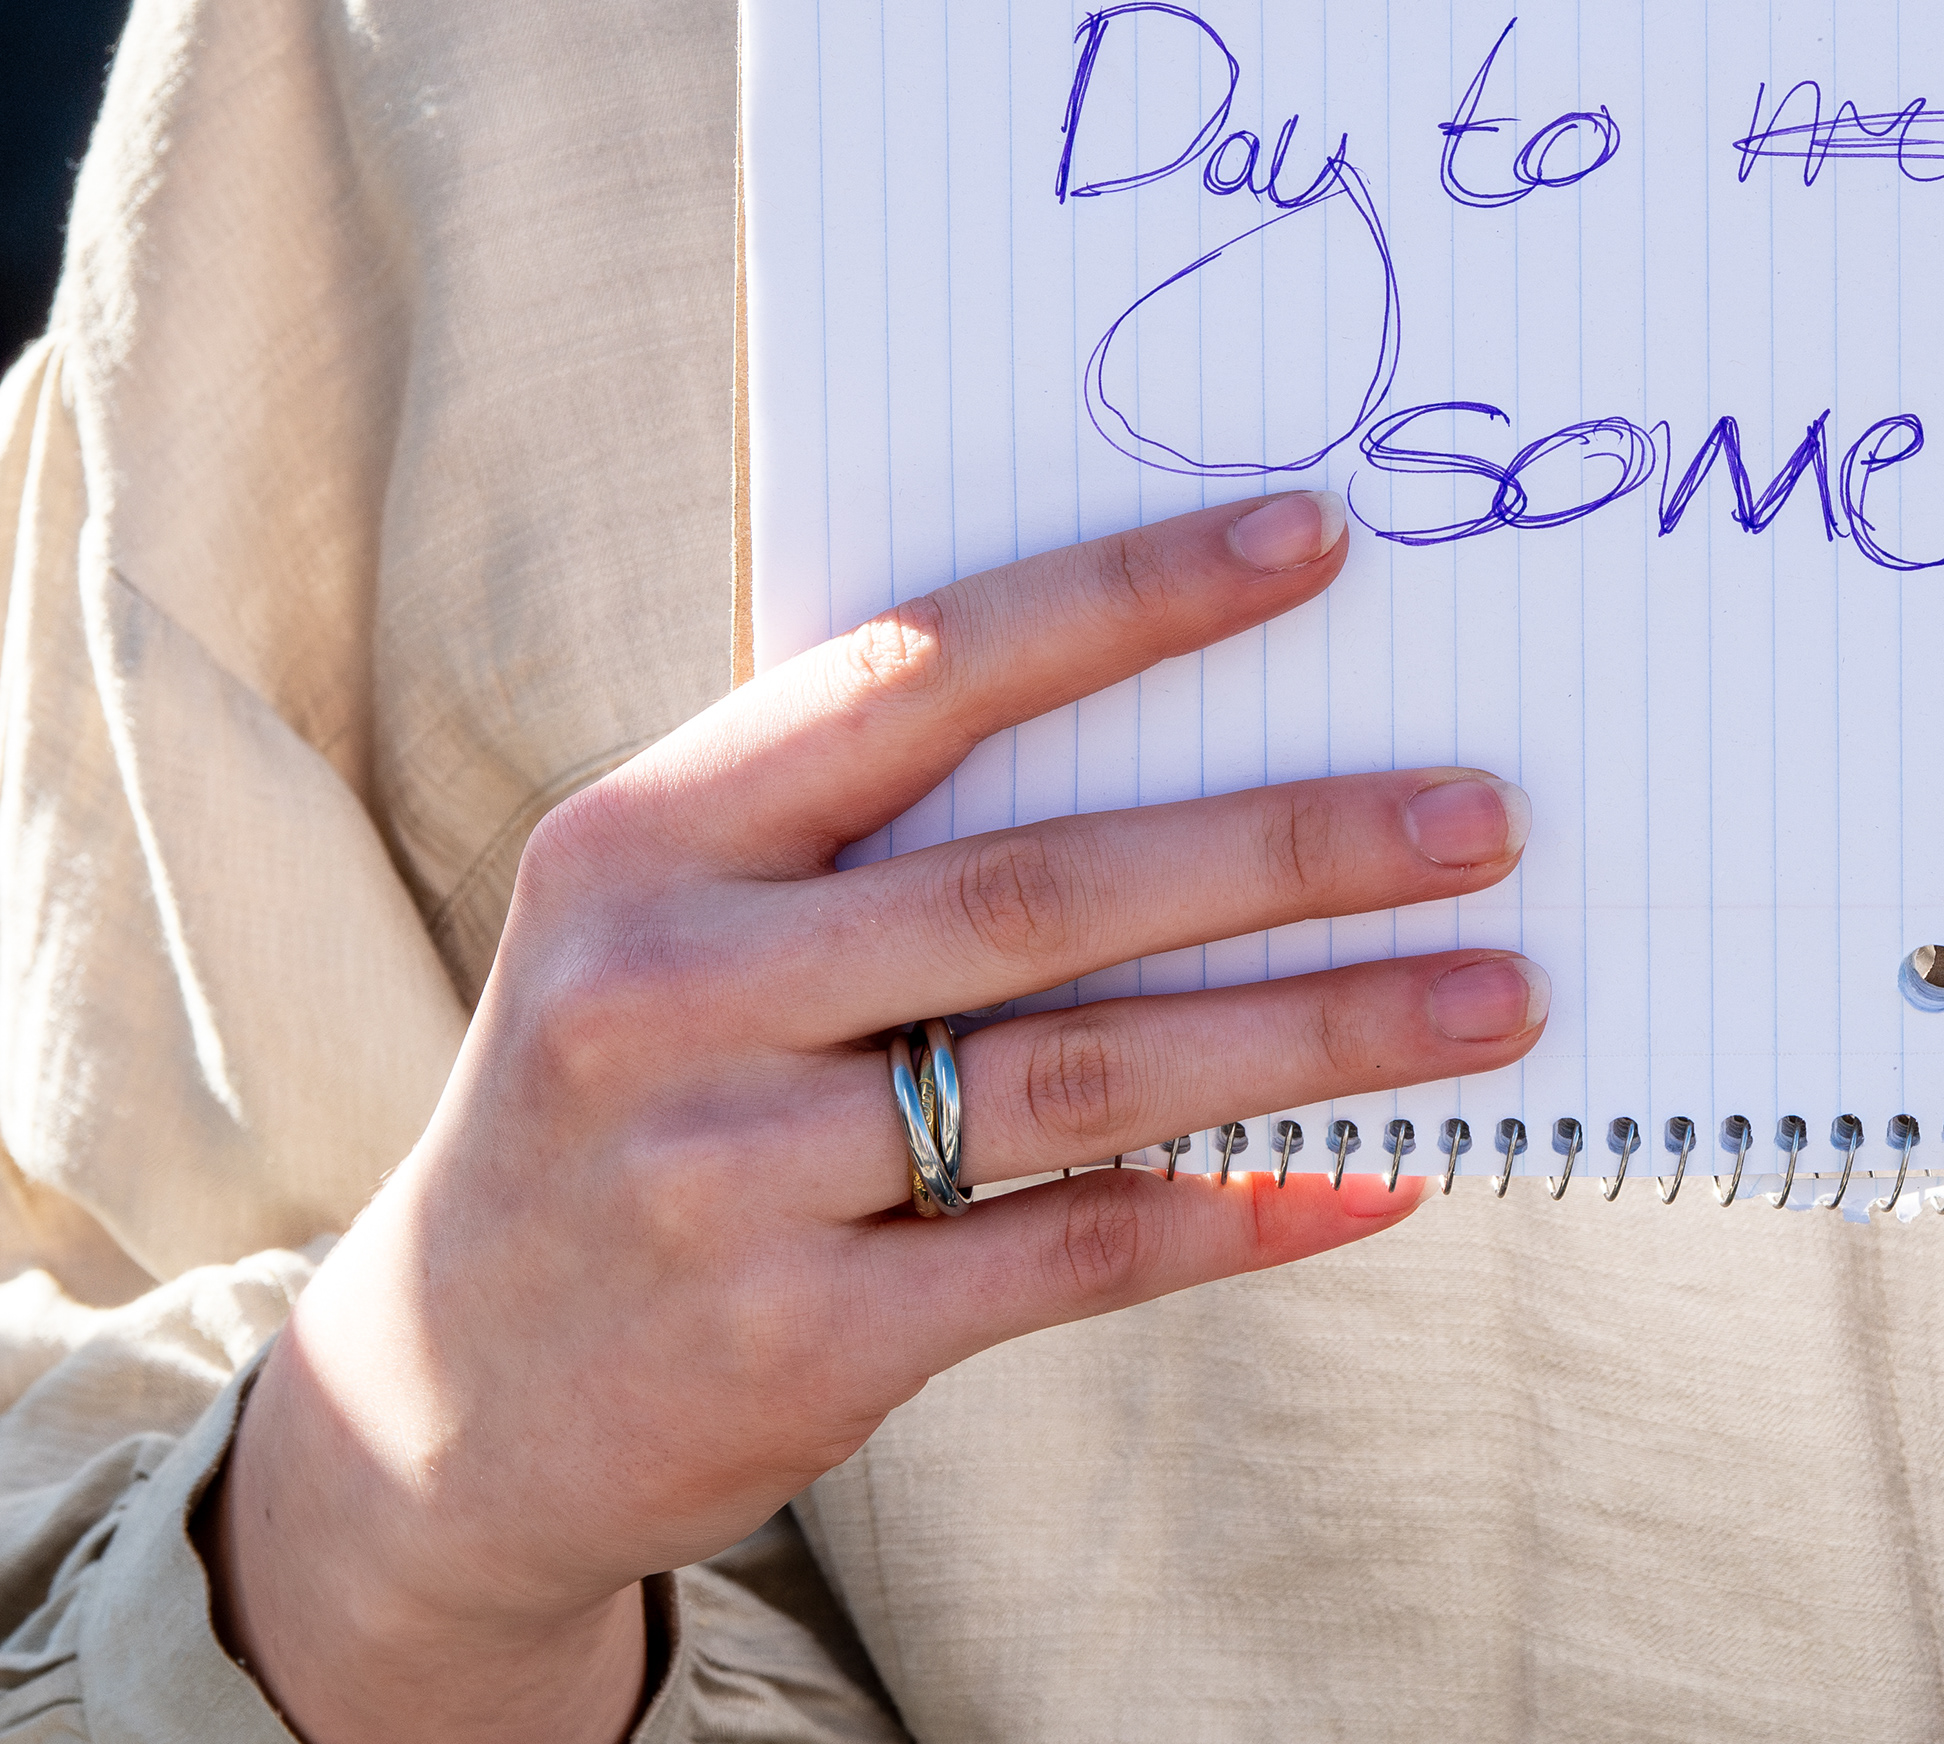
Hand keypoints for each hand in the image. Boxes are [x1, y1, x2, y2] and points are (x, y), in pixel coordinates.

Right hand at [206, 492, 1547, 1743]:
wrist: (446, 1402)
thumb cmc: (633, 1089)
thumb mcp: (678, 917)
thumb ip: (868, 822)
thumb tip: (1206, 726)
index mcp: (649, 836)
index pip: (921, 672)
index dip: (1127, 603)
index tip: (1311, 542)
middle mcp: (672, 990)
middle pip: (1044, 889)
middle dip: (1290, 846)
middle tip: (1479, 817)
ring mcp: (727, 1175)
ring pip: (1089, 1076)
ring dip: (1319, 1033)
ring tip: (1496, 995)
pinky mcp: (799, 1341)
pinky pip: (1077, 1253)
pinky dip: (1246, 1211)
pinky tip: (1381, 1175)